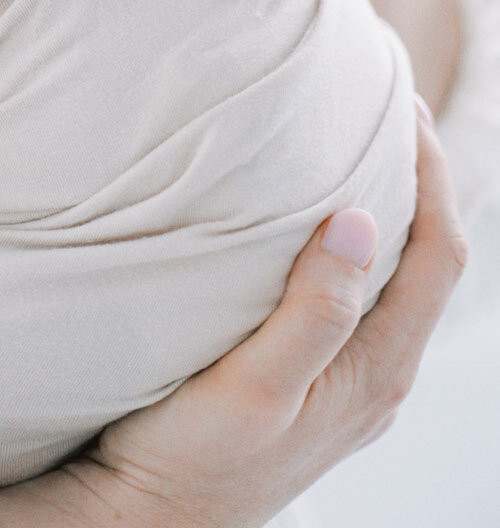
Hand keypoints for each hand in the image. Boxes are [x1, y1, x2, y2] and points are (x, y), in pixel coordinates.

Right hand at [0, 108, 466, 526]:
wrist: (148, 521)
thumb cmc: (195, 459)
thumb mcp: (255, 387)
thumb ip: (314, 312)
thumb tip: (359, 221)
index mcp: (378, 371)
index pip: (441, 256)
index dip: (436, 176)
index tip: (409, 106)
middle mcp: (375, 376)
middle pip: (427, 261)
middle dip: (418, 179)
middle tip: (385, 103)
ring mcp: (345, 382)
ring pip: (391, 278)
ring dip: (383, 206)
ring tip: (349, 139)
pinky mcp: (309, 380)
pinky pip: (354, 296)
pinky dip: (347, 239)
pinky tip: (304, 215)